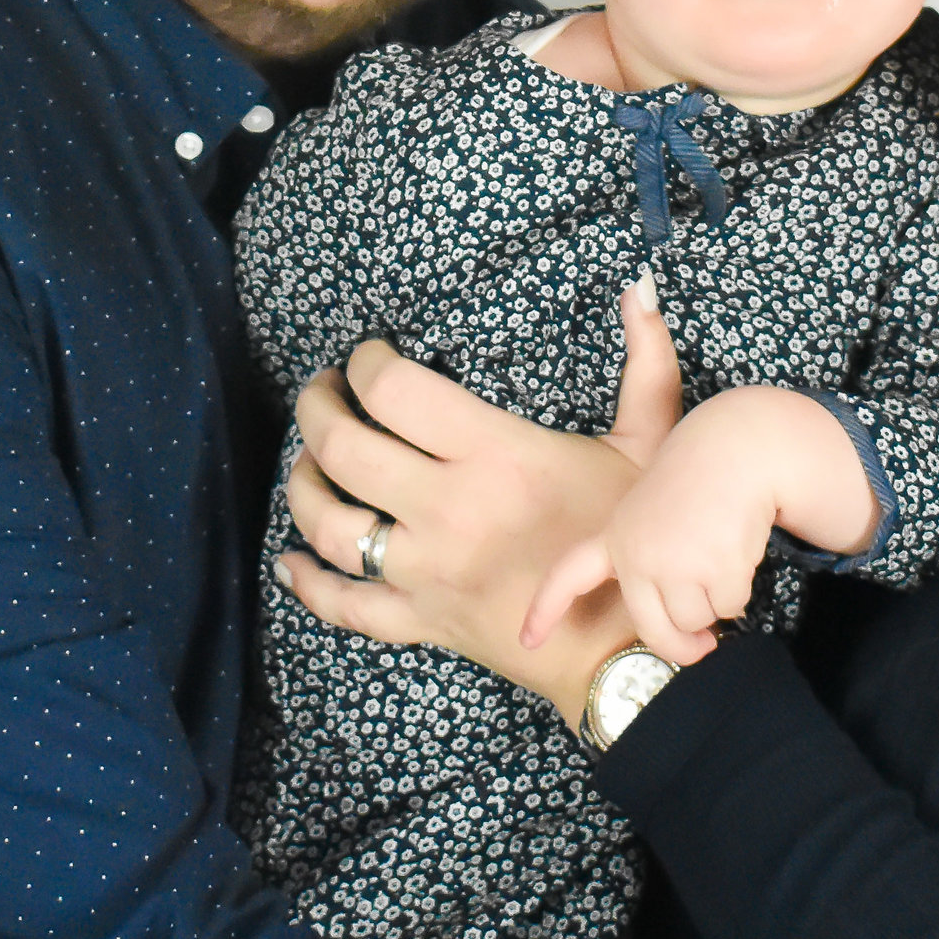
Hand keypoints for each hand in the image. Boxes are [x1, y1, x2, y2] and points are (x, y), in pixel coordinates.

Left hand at [275, 286, 688, 717]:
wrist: (633, 650)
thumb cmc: (636, 544)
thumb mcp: (649, 446)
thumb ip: (646, 364)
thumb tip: (639, 288)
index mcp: (495, 456)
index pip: (396, 392)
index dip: (366, 364)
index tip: (366, 356)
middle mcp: (448, 510)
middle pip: (345, 449)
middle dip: (318, 409)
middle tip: (321, 392)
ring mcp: (427, 570)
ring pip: (330, 524)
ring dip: (304, 486)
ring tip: (307, 461)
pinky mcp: (423, 619)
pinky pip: (345, 606)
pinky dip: (308, 584)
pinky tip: (289, 562)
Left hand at [526, 382, 876, 662]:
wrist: (749, 447)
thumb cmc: (712, 452)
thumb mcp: (663, 440)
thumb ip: (644, 382)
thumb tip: (638, 288)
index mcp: (617, 528)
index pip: (572, 576)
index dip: (550, 611)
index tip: (530, 640)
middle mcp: (626, 546)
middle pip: (657, 623)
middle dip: (690, 634)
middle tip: (709, 615)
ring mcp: (652, 563)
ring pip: (688, 622)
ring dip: (719, 604)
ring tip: (723, 557)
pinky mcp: (683, 577)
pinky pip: (714, 613)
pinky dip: (735, 597)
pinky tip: (737, 559)